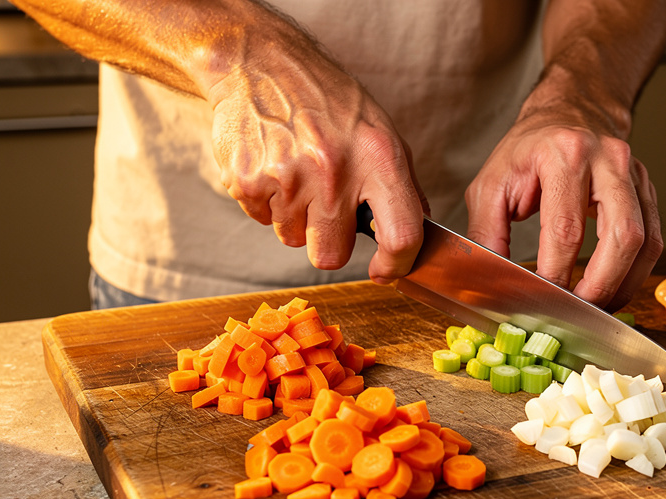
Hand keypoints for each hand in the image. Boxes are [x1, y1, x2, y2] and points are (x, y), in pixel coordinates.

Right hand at [207, 43, 427, 282]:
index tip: (385, 269)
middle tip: (326, 208)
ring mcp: (287, 177)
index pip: (401, 235)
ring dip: (295, 218)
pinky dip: (267, 203)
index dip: (396, 264)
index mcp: (378, 158)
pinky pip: (261, 221)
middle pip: (331, 256)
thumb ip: (401, 186)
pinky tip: (273, 166)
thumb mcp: (380, 132)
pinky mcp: (248, 180)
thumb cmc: (328, 101)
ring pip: (292, 239)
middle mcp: (334, 170)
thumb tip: (417, 235)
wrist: (260, 62)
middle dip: (329, 241)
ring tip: (297, 174)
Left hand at [464, 105, 662, 311]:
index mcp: (564, 154)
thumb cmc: (527, 153)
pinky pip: (652, 240)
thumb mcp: (491, 185)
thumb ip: (486, 234)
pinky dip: (634, 273)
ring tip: (594, 308)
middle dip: (599, 286)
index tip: (541, 300)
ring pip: (644, 242)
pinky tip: (611, 289)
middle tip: (575, 312)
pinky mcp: (647, 191)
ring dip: (621, 285)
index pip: (567, 228)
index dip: (556, 273)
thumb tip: (490, 281)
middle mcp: (608, 160)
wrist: (568, 114)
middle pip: (621, 236)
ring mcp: (634, 174)